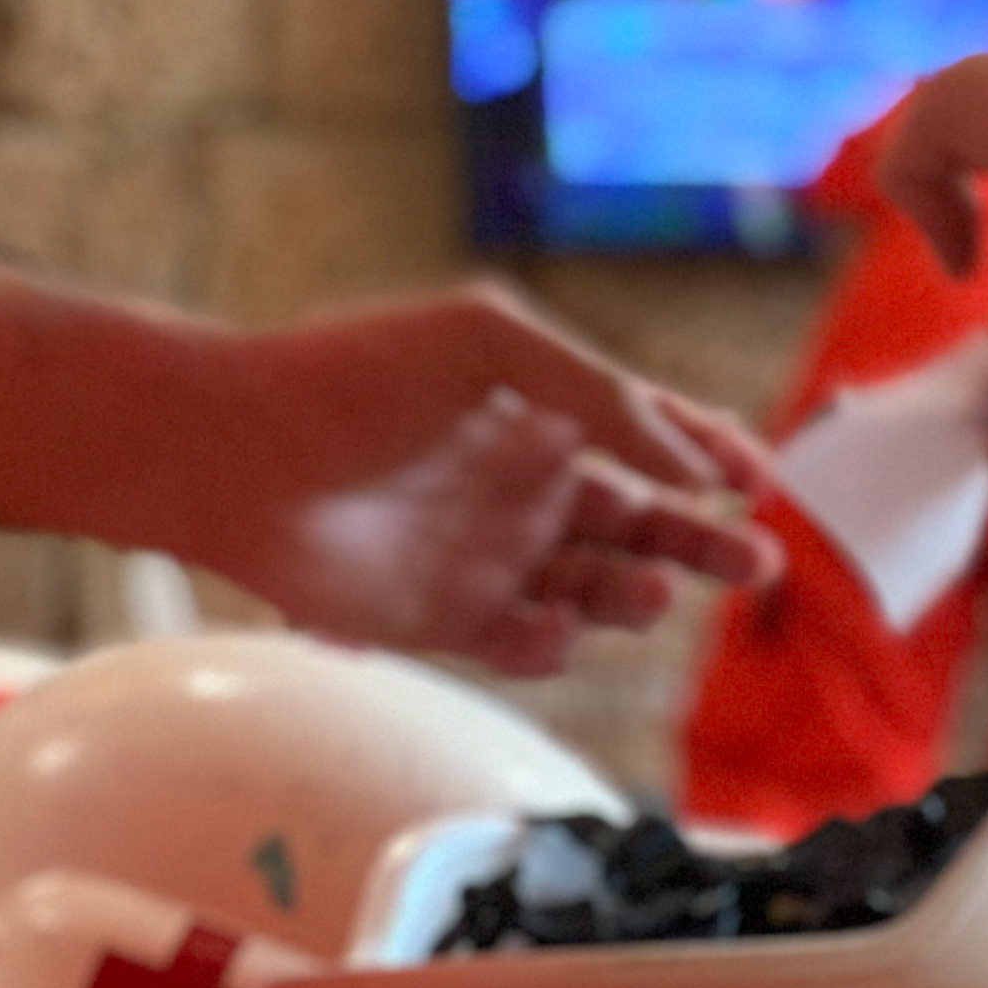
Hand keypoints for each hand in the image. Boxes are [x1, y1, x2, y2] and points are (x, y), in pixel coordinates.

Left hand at [177, 285, 780, 678]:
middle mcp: (521, 487)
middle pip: (645, 526)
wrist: (228, 454)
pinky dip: (554, 643)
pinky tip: (551, 623)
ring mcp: (489, 557)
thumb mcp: (487, 341)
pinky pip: (531, 646)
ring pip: (599, 592)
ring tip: (647, 589)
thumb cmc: (347, 378)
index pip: (649, 437)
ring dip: (637, 595)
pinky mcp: (449, 622)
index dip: (711, 456)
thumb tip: (690, 463)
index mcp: (538, 412)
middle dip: (706, 545)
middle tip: (755, 562)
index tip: (759, 480)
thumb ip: (600, 395)